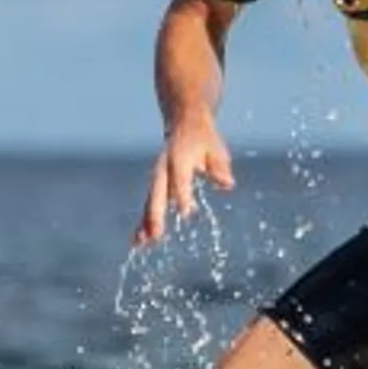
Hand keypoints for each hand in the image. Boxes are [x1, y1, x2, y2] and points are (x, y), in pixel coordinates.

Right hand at [136, 122, 234, 247]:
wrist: (184, 124)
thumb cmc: (204, 139)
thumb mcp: (216, 149)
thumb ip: (220, 167)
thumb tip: (227, 184)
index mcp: (179, 159)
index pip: (181, 180)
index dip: (183, 195)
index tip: (186, 212)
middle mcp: (164, 169)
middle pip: (158, 194)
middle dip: (156, 214)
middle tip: (156, 234)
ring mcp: (158, 178)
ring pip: (150, 202)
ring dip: (145, 223)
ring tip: (140, 244)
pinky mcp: (157, 186)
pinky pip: (149, 206)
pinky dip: (144, 222)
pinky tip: (140, 241)